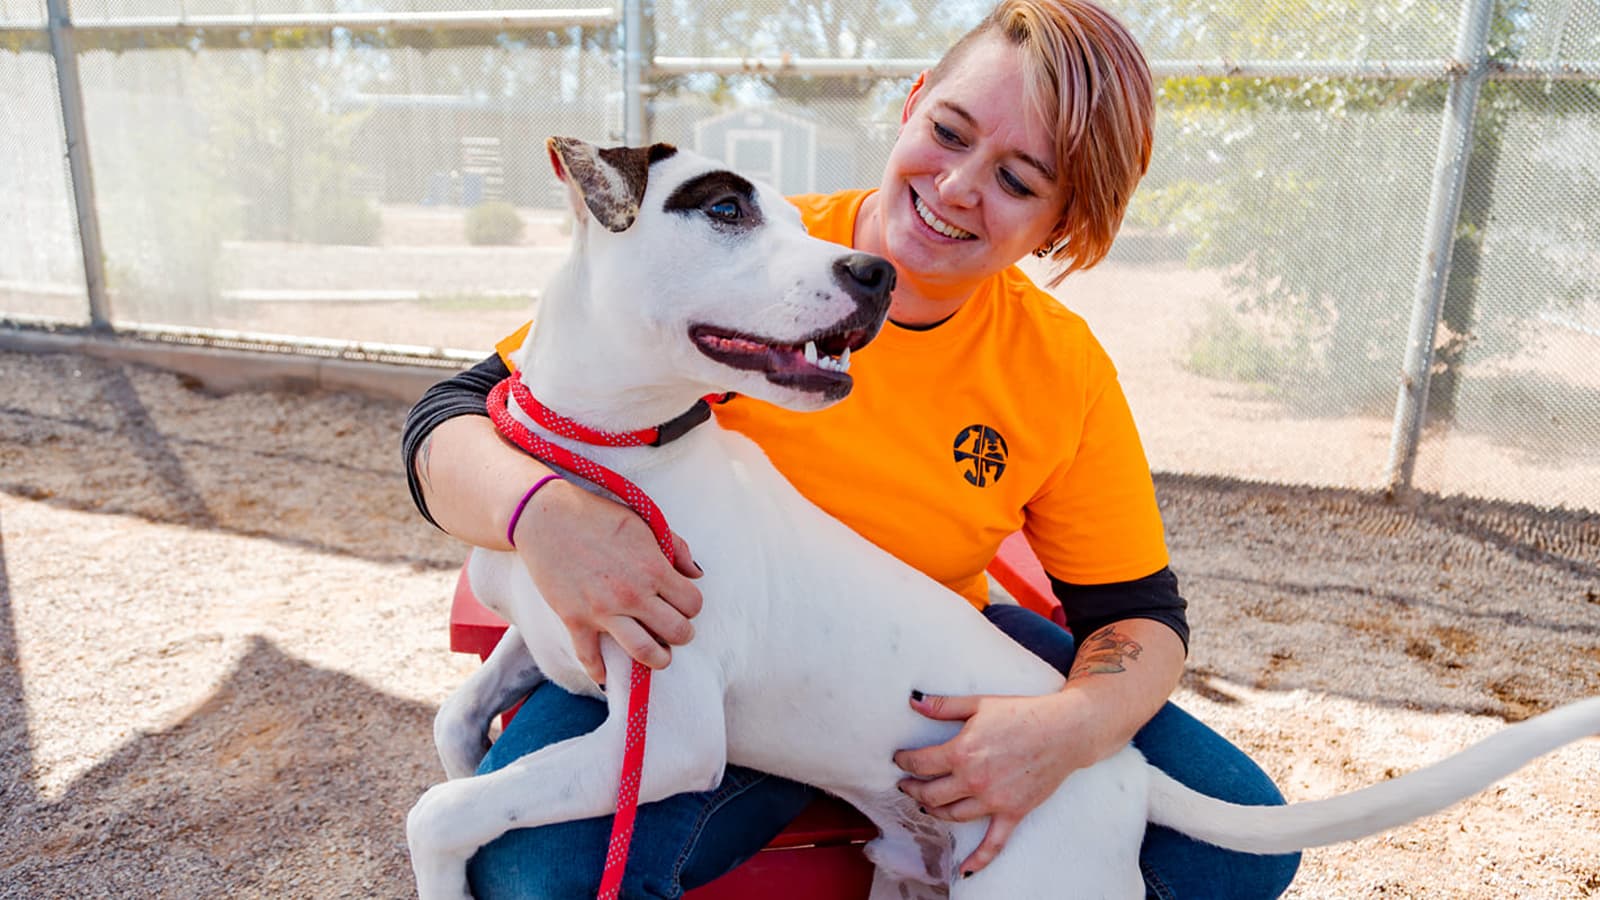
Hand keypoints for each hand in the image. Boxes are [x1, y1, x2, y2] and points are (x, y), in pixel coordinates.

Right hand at [512, 478, 702, 684]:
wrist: (545, 516)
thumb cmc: (598, 515)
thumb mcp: (645, 523)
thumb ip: (676, 547)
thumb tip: (696, 574)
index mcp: (653, 568)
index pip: (693, 604)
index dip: (691, 606)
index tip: (682, 603)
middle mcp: (632, 593)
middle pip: (677, 632)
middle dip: (682, 634)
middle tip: (675, 632)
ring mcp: (602, 610)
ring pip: (645, 653)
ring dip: (657, 660)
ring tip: (658, 656)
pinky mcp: (574, 620)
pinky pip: (591, 659)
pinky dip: (600, 673)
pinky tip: (607, 676)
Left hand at [892, 691, 1095, 877]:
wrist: (1064, 731)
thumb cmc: (1022, 714)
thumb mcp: (980, 704)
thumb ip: (944, 705)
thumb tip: (913, 702)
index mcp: (962, 752)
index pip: (920, 763)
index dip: (904, 762)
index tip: (900, 760)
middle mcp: (974, 780)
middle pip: (930, 795)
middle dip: (912, 789)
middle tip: (906, 784)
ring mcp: (994, 800)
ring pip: (952, 816)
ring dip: (934, 812)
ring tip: (926, 804)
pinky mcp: (1013, 812)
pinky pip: (993, 843)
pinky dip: (978, 859)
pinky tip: (964, 871)